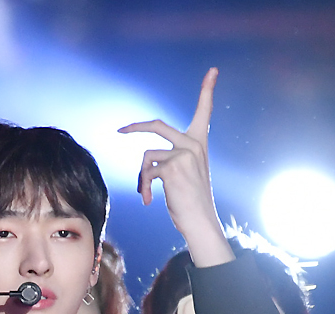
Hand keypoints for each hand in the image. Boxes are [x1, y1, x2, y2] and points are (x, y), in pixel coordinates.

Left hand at [119, 68, 233, 266]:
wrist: (200, 221)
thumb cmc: (191, 202)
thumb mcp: (185, 176)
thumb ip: (171, 160)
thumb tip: (146, 161)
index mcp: (199, 143)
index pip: (205, 112)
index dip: (208, 90)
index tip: (213, 70)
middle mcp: (193, 144)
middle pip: (158, 125)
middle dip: (136, 126)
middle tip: (121, 130)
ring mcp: (183, 154)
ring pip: (147, 157)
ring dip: (141, 177)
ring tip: (145, 193)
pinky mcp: (172, 167)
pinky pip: (147, 172)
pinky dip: (143, 186)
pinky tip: (148, 200)